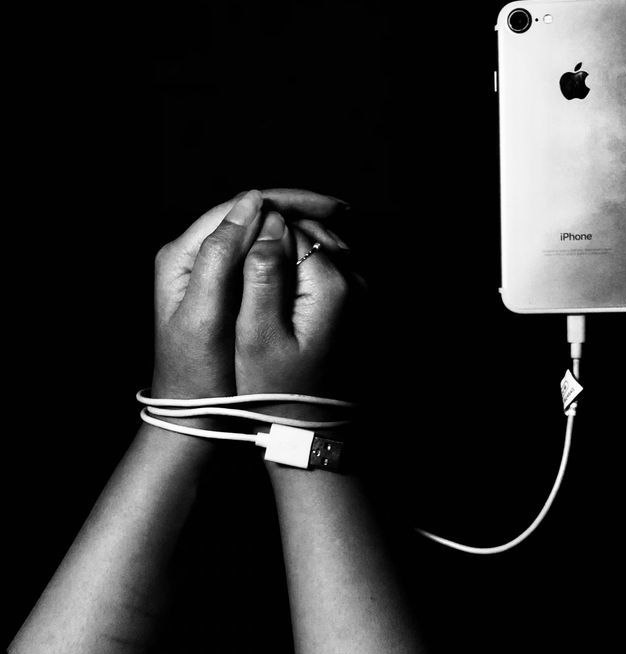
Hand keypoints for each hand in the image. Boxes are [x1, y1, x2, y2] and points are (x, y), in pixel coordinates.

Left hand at [152, 189, 349, 398]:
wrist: (190, 416)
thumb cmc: (195, 375)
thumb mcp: (203, 317)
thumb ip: (218, 258)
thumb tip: (249, 205)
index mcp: (182, 256)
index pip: (237, 209)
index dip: (283, 202)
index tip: (326, 208)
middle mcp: (194, 256)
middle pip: (250, 215)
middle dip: (296, 209)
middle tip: (340, 211)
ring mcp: (211, 272)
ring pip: (259, 233)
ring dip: (297, 226)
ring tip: (336, 229)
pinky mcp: (227, 288)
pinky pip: (262, 255)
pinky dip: (291, 249)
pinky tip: (318, 252)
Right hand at [235, 212, 361, 399]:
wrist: (312, 428)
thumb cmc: (277, 390)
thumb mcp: (256, 336)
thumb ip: (262, 275)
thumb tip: (267, 224)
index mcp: (332, 286)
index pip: (292, 229)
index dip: (260, 230)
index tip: (234, 244)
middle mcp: (356, 283)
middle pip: (313, 231)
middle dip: (280, 232)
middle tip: (246, 250)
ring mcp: (362, 293)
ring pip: (324, 244)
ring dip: (294, 245)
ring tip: (260, 263)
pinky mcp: (358, 304)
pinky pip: (332, 264)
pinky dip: (307, 262)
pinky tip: (282, 280)